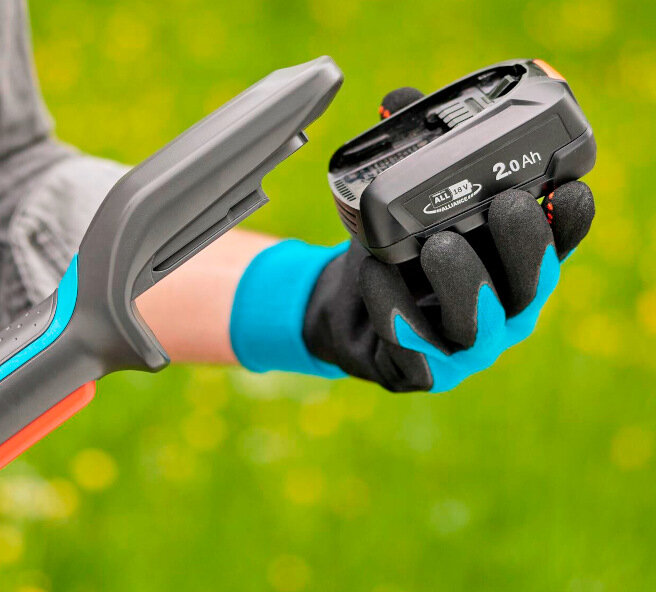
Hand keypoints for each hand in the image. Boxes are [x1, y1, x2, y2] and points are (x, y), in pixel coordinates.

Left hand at [300, 88, 595, 391]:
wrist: (345, 310)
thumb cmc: (394, 251)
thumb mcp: (406, 205)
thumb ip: (414, 155)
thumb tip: (398, 100)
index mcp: (512, 264)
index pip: (556, 243)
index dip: (569, 220)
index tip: (569, 186)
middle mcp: (503, 308)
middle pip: (531, 286)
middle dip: (523, 246)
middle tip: (506, 205)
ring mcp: (467, 347)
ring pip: (479, 324)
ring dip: (463, 282)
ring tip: (438, 245)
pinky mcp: (423, 373)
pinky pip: (413, 346)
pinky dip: (393, 307)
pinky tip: (376, 273)